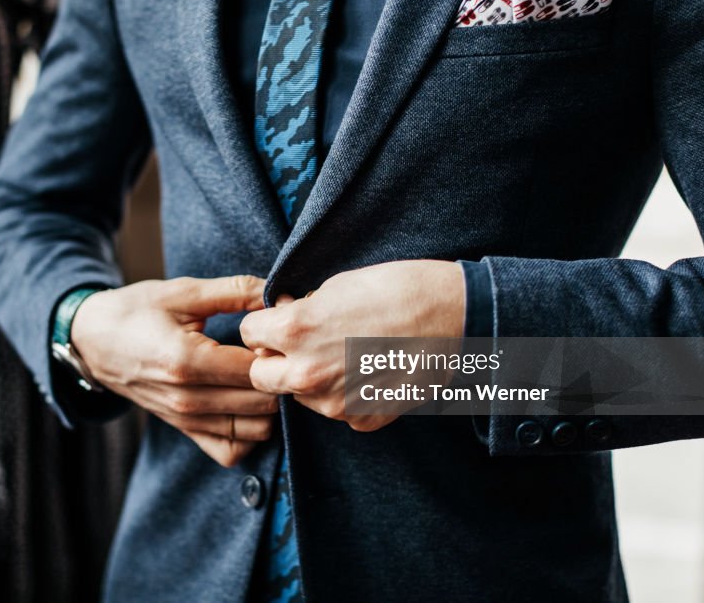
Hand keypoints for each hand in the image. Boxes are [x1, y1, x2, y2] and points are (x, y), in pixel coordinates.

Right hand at [71, 275, 277, 466]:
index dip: (277, 351)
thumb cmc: (137, 311)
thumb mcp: (184, 292)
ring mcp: (186, 420)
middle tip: (278, 354)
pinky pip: (233, 450)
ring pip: (256, 430)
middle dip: (280, 378)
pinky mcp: (185, 431)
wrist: (93, 341)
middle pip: (263, 403)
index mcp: (187, 361)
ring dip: (271, 406)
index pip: (257, 369)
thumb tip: (282, 296)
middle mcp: (188, 399)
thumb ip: (236, 291)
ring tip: (265, 376)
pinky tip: (248, 402)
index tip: (277, 334)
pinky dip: (250, 433)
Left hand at [240, 260, 464, 431]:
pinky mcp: (363, 418)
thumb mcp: (335, 286)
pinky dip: (346, 395)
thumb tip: (284, 318)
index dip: (263, 325)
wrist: (455, 314)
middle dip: (273, 361)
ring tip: (345, 354)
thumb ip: (300, 310)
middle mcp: (307, 373)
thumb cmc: (396, 288)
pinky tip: (369, 371)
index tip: (278, 321)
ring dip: (309, 380)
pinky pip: (338, 410)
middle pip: (260, 377)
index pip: (248, 335)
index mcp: (294, 331)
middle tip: (298, 345)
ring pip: (299, 397)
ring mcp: (335, 403)